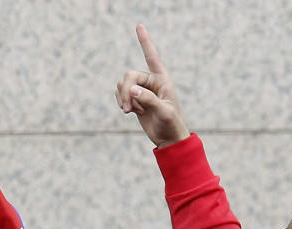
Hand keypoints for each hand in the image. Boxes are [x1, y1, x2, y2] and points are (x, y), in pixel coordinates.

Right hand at [115, 25, 190, 147]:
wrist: (168, 139)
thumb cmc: (172, 124)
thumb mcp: (164, 112)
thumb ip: (149, 100)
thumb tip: (131, 90)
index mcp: (162, 79)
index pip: (152, 57)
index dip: (145, 41)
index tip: (139, 26)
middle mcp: (151, 82)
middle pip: (129, 75)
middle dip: (125, 91)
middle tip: (127, 109)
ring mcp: (142, 91)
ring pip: (122, 85)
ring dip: (123, 98)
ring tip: (132, 111)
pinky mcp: (135, 100)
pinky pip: (120, 94)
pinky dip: (121, 102)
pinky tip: (131, 112)